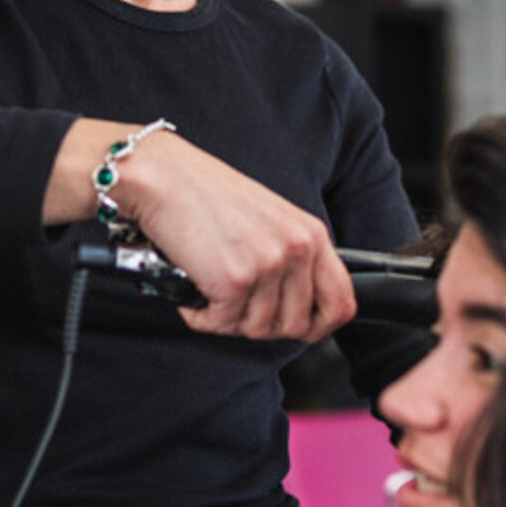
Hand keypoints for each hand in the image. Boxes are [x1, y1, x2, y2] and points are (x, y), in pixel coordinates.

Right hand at [43, 120, 355, 340]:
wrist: (164, 177)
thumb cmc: (206, 194)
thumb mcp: (270, 219)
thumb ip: (291, 257)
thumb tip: (296, 305)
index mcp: (311, 234)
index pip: (341, 302)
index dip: (320, 326)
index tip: (300, 329)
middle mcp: (296, 250)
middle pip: (296, 325)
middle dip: (260, 322)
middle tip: (235, 301)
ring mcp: (268, 266)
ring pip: (256, 329)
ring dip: (227, 317)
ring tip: (210, 285)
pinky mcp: (234, 281)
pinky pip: (220, 324)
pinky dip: (200, 314)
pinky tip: (193, 285)